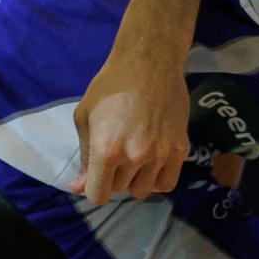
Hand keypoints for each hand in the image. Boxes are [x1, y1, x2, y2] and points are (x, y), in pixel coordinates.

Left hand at [71, 47, 189, 201]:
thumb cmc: (109, 86)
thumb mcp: (85, 117)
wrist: (149, 63)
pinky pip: (167, 183)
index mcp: (106, 150)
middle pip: (120, 190)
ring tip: (135, 156)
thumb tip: (78, 187)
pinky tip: (152, 163)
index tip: (96, 176)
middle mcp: (134, 157)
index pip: (97, 195)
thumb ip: (84, 156)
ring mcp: (159, 155)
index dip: (94, 188)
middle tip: (116, 153)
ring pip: (143, 190)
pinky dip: (157, 179)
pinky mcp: (180, 150)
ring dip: (135, 179)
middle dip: (114, 177)